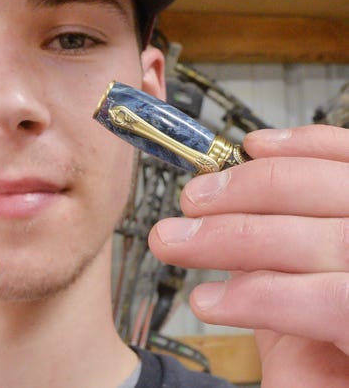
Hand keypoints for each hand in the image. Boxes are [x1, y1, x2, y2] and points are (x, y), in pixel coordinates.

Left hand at [149, 125, 348, 386]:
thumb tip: (229, 208)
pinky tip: (211, 301)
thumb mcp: (300, 294)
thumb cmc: (325, 364)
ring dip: (235, 234)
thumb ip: (278, 252)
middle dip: (250, 187)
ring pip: (326, 239)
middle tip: (191, 200)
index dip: (308, 147)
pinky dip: (261, 295)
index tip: (250, 146)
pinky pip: (329, 300)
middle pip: (335, 191)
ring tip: (177, 243)